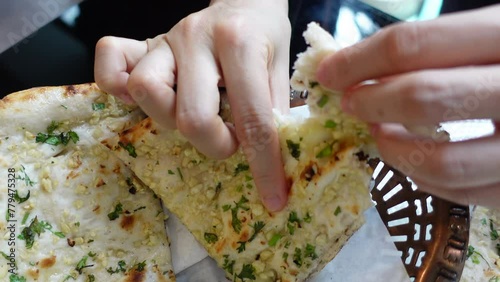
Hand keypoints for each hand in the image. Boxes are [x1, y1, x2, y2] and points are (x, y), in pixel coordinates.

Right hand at [94, 0, 290, 210]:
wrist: (243, 0)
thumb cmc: (264, 37)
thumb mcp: (281, 69)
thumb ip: (276, 111)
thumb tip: (273, 160)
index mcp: (240, 43)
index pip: (252, 119)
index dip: (264, 166)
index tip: (273, 197)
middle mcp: (196, 38)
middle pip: (190, 116)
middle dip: (214, 145)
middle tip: (229, 139)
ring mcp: (166, 40)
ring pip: (146, 93)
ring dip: (172, 120)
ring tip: (196, 116)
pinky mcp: (145, 43)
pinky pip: (111, 63)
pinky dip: (118, 86)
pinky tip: (155, 98)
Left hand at [316, 5, 499, 206]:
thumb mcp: (491, 35)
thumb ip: (436, 48)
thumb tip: (356, 65)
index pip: (414, 45)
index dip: (359, 60)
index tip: (329, 73)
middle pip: (424, 98)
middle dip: (370, 102)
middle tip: (349, 102)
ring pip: (441, 161)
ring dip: (391, 149)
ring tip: (376, 133)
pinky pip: (459, 193)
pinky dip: (420, 177)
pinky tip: (408, 158)